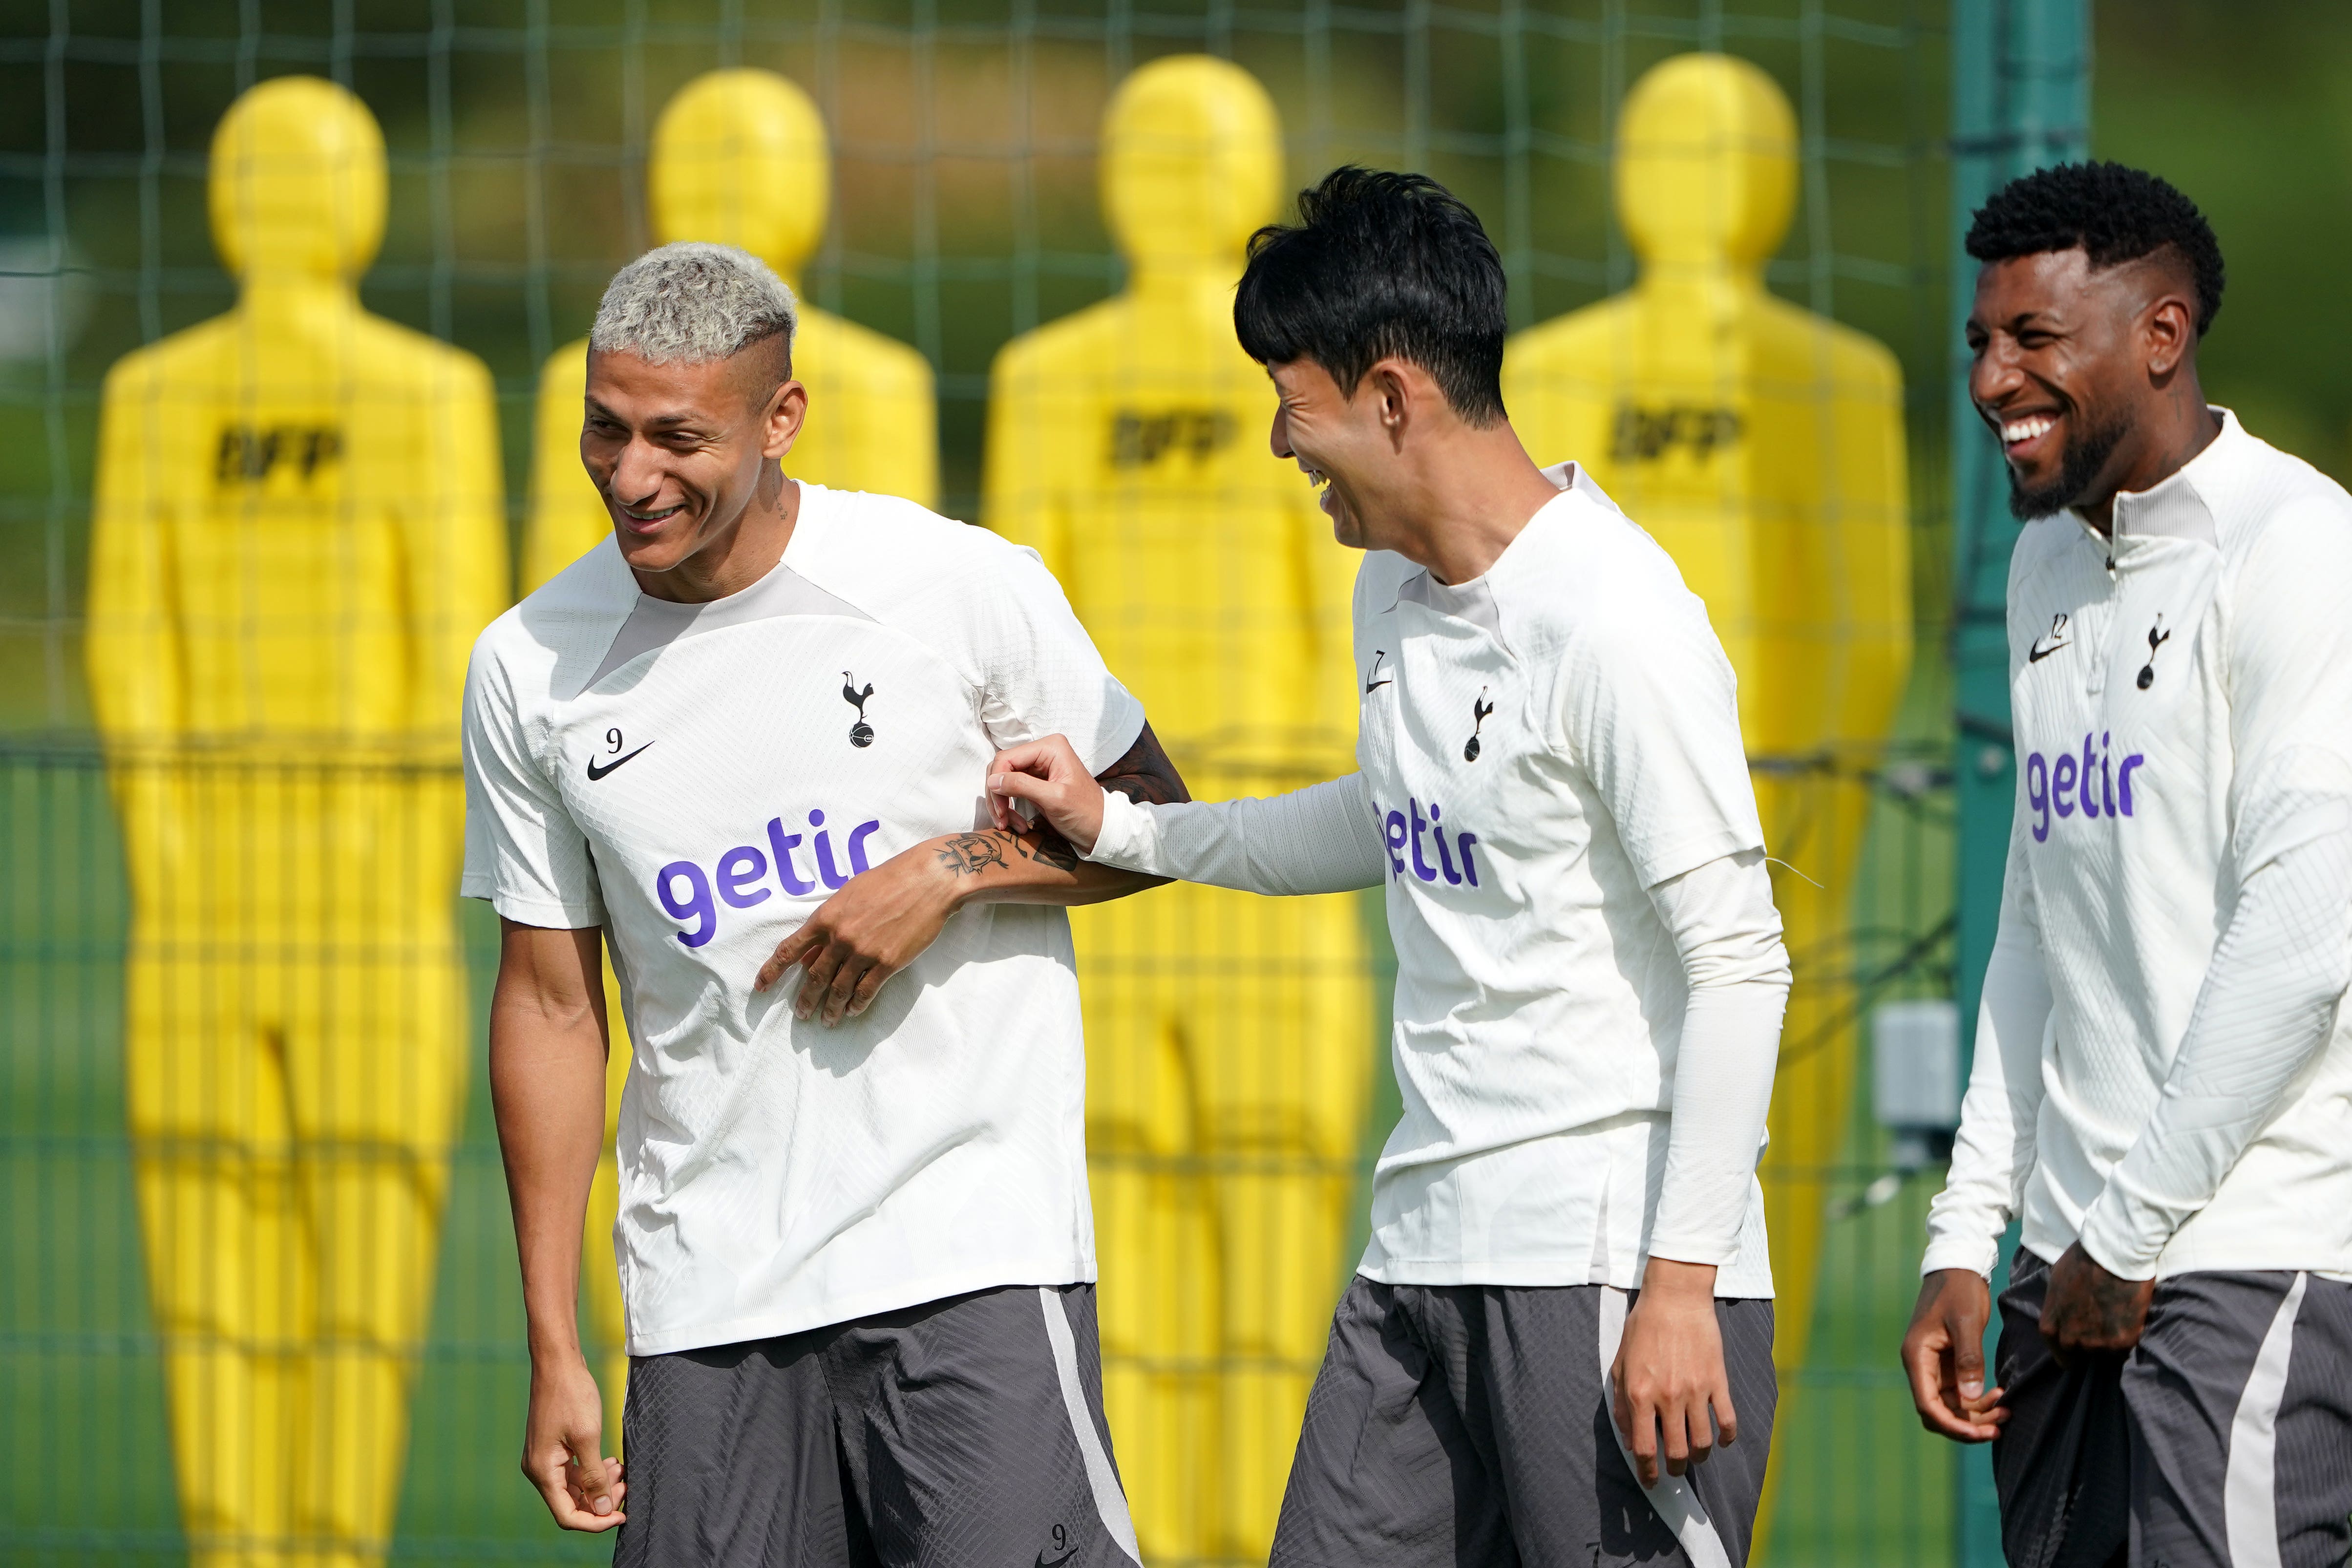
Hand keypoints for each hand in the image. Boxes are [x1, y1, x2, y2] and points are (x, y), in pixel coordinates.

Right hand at [521, 1350, 624, 1531]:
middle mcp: (540, 1469)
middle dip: (601, 1500)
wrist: (558, 1363)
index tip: (622, 1515)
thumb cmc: (572, 1396)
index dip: (595, 1521)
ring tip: (622, 1471)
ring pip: (575, 1487)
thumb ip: (595, 1477)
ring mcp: (546, 1458)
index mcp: (543, 1472)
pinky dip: (593, 1471)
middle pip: (571, 1503)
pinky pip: (574, 1471)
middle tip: (627, 1485)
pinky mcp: (554, 1448)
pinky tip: (611, 1462)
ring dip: (599, 1484)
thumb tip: (603, 1510)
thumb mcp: (588, 1437)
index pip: (567, 1515)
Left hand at [753, 838, 963, 1024]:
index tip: (762, 986)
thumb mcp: (849, 894)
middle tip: (802, 1014)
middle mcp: (840, 938)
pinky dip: (857, 1004)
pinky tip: (853, 1010)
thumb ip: (828, 923)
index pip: (790, 950)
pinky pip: (866, 991)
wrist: (927, 881)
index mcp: (826, 917)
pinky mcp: (887, 963)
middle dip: (805, 1000)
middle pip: (815, 977)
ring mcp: (863, 952)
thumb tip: (812, 953)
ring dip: (831, 1009)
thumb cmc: (888, 880)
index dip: (772, 970)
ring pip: (839, 989)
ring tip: (828, 1021)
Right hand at [987, 734, 1105, 854]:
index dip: (997, 781)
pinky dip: (1010, 808)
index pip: (1007, 758)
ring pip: (1003, 781)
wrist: (1102, 830)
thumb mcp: (1054, 799)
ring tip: (1009, 825)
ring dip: (1002, 804)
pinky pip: (1012, 791)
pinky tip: (1018, 824)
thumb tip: (992, 781)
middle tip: (1002, 820)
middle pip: (1002, 768)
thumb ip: (1022, 786)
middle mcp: (1043, 752)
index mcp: (1050, 747)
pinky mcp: (1036, 783)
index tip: (999, 809)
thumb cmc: (1086, 813)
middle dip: (998, 795)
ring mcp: (1038, 767)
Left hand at [1611, 1258, 1734, 1487]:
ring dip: (1699, 1457)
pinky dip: (1726, 1438)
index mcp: (1639, 1394)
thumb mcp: (1620, 1364)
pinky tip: (1721, 1440)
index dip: (1647, 1472)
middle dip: (1675, 1470)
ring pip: (1703, 1443)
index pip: (1644, 1448)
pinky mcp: (1718, 1382)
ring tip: (1695, 1455)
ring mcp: (1696, 1391)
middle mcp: (1668, 1397)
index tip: (1650, 1481)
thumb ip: (1621, 1405)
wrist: (1675, 1298)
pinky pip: (1728, 1422)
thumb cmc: (1643, 1328)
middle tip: (1674, 1470)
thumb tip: (1629, 1441)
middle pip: (1677, 1453)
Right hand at [1901, 1268, 2006, 1441]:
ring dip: (1976, 1415)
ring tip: (2006, 1412)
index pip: (1927, 1405)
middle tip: (1999, 1428)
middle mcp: (1921, 1366)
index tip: (1981, 1433)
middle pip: (1938, 1412)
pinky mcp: (1947, 1364)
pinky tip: (1998, 1395)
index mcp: (1917, 1356)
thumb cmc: (1959, 1291)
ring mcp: (1934, 1366)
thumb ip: (1969, 1360)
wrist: (1958, 1268)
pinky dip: (1977, 1401)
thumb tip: (1971, 1398)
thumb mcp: (1966, 1323)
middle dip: (1967, 1425)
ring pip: (1950, 1406)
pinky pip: (1959, 1393)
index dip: (1952, 1425)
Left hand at [2039, 1241, 2154, 1362]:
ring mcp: (2097, 1342)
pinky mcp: (2121, 1342)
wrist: (2113, 1255)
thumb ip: (2059, 1305)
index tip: (2073, 1355)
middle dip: (2088, 1343)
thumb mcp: (2057, 1281)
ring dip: (2109, 1341)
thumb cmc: (2082, 1261)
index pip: (2056, 1348)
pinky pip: (2123, 1350)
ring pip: (2104, 1351)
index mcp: (2051, 1324)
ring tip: (2116, 1319)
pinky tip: (2129, 1322)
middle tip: (2100, 1327)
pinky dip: (2126, 1339)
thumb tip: (2064, 1311)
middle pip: (2080, 1351)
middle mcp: (2071, 1338)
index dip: (2065, 1353)